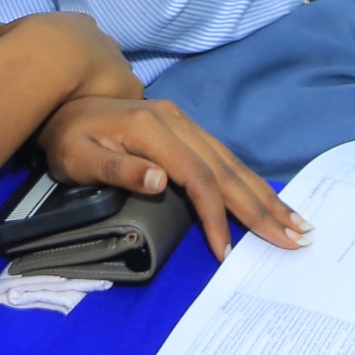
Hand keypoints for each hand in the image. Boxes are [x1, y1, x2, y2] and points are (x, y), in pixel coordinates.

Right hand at [0, 9, 142, 101]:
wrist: (51, 61)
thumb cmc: (28, 45)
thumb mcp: (5, 34)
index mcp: (78, 26)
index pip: (80, 40)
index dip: (71, 55)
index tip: (61, 71)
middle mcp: (102, 41)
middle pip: (102, 58)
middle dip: (92, 73)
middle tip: (74, 93)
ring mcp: (118, 63)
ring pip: (115, 79)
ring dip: (104, 91)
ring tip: (86, 110)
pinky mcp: (129, 86)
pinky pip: (124, 99)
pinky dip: (114, 108)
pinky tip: (101, 121)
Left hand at [37, 95, 309, 259]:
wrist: (60, 102)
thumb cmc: (66, 138)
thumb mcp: (79, 157)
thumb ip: (118, 169)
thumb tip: (161, 182)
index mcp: (153, 128)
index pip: (198, 179)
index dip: (215, 216)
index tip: (225, 252)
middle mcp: (176, 121)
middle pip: (226, 170)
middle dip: (260, 208)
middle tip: (294, 239)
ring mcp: (182, 122)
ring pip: (231, 162)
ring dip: (263, 194)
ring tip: (295, 223)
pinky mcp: (183, 127)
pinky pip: (223, 157)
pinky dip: (247, 180)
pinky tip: (265, 197)